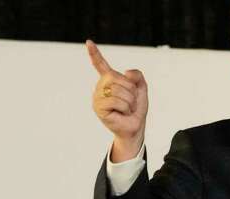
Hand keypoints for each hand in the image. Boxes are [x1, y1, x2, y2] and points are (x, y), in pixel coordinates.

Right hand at [86, 39, 147, 158]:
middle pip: (117, 78)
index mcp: (109, 80)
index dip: (95, 53)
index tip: (88, 42)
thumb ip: (137, 75)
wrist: (135, 127)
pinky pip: (115, 100)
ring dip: (129, 101)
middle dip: (130, 90)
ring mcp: (98, 97)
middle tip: (130, 102)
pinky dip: (124, 107)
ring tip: (127, 109)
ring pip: (117, 90)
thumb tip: (125, 73)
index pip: (100, 65)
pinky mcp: (98, 108)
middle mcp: (100, 87)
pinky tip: (121, 113)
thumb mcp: (141, 88)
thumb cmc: (136, 109)